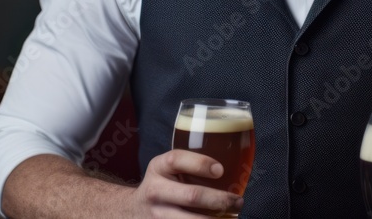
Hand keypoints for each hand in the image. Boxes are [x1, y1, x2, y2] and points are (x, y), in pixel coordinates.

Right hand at [130, 149, 244, 216]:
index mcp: (158, 167)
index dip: (200, 164)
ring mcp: (157, 215)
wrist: (133, 210)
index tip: (220, 170)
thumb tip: (235, 165)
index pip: (177, 159)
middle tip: (238, 201)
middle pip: (192, 196)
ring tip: (233, 216)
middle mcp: (155, 190)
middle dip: (220, 199)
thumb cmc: (162, 185)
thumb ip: (190, 164)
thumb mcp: (167, 169)